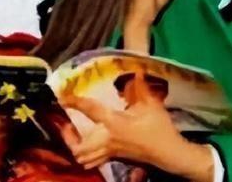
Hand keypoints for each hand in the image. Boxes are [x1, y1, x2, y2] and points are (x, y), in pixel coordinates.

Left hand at [62, 73, 213, 180]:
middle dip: (68, 137)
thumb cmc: (159, 128)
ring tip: (71, 133)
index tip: (62, 96)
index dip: (75, 102)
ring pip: (84, 158)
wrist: (169, 153)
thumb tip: (136, 69)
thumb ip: (141, 87)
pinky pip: (94, 161)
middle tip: (64, 122)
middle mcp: (108, 139)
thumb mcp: (151, 105)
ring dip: (75, 147)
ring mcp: (110, 152)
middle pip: (79, 148)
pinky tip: (87, 143)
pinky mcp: (115, 158)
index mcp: (114, 123)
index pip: (90, 110)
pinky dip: (86, 155)